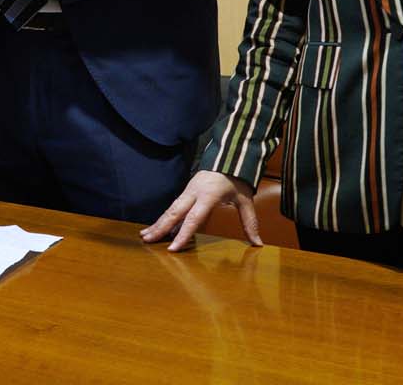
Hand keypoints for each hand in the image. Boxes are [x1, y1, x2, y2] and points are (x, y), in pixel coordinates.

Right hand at [140, 170, 260, 251]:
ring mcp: (188, 191)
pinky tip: (156, 227)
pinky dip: (163, 217)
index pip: (194, 218)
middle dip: (160, 227)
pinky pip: (173, 206)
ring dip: (158, 222)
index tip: (172, 248)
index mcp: (208, 195)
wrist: (229, 156)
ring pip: (170, 209)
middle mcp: (194, 193)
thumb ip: (250, 222)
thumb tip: (257, 243)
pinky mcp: (186, 191)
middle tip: (147, 240)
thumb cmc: (236, 178)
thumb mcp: (245, 200)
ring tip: (145, 236)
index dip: (183, 234)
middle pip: (174, 213)